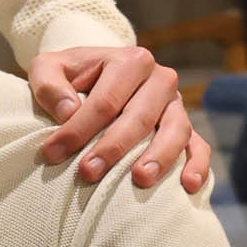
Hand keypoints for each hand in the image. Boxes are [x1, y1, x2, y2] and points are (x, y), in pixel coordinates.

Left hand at [29, 45, 209, 194]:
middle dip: (113, 147)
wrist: (94, 76)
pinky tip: (188, 186)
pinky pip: (198, 146)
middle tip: (88, 173)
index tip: (53, 153)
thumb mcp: (47, 68)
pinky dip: (197, 165)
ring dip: (159, 157)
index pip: (105, 101)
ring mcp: (176, 105)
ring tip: (140, 179)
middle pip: (140, 117)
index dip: (78, 129)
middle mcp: (160, 79)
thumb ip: (49, 83)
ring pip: (176, 131)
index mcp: (130, 61)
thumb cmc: (69, 77)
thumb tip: (68, 111)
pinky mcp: (186, 127)